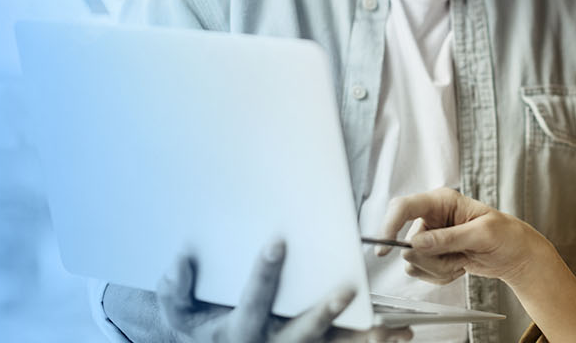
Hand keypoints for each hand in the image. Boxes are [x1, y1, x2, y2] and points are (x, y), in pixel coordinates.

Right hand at [152, 239, 412, 342]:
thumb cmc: (202, 328)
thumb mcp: (180, 314)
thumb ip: (175, 291)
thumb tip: (181, 260)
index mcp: (238, 331)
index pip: (253, 300)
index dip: (265, 273)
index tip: (278, 241)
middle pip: (300, 333)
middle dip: (323, 313)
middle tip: (347, 289)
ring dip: (362, 339)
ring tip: (391, 328)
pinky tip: (400, 335)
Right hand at [384, 187, 558, 284]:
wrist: (516, 256)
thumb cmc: (507, 236)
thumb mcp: (482, 234)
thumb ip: (448, 238)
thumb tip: (416, 244)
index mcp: (442, 201)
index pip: (403, 207)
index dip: (389, 225)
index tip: (384, 248)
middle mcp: (432, 217)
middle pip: (408, 243)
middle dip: (433, 258)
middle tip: (460, 256)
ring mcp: (430, 237)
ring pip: (413, 261)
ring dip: (440, 268)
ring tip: (463, 259)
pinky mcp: (431, 254)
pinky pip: (421, 271)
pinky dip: (442, 275)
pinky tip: (460, 265)